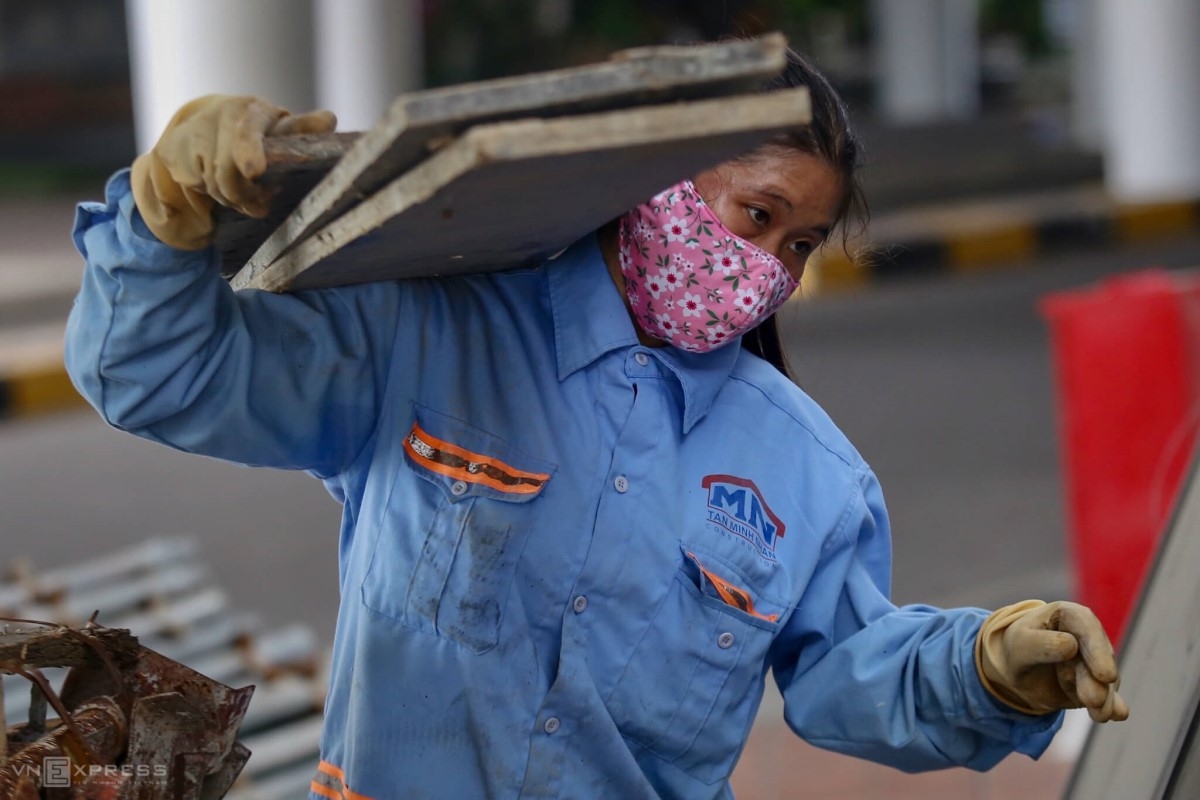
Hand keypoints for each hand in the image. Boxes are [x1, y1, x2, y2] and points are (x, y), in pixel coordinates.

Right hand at [130, 94, 336, 249]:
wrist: (203, 127)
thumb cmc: (256, 132)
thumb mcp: (281, 130)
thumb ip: (303, 130)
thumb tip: (328, 119)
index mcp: (254, 109)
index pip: (250, 130)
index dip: (250, 150)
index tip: (253, 170)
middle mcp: (223, 114)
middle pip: (229, 167)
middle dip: (243, 193)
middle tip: (259, 207)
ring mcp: (197, 131)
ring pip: (215, 181)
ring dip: (232, 197)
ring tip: (245, 197)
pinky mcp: (174, 147)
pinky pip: (197, 183)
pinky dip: (213, 195)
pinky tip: (222, 190)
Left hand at [975, 599, 1128, 721]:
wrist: (1017, 667)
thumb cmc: (1020, 646)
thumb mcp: (1021, 642)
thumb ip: (1043, 643)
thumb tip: (1071, 646)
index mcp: (1071, 616)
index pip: (1088, 628)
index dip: (1097, 651)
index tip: (1104, 675)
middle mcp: (1090, 637)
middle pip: (1100, 659)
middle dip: (1098, 681)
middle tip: (1093, 700)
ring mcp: (1096, 662)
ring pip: (1105, 681)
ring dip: (1104, 699)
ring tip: (1099, 714)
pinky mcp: (1097, 685)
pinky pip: (1109, 696)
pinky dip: (1112, 706)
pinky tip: (1116, 714)